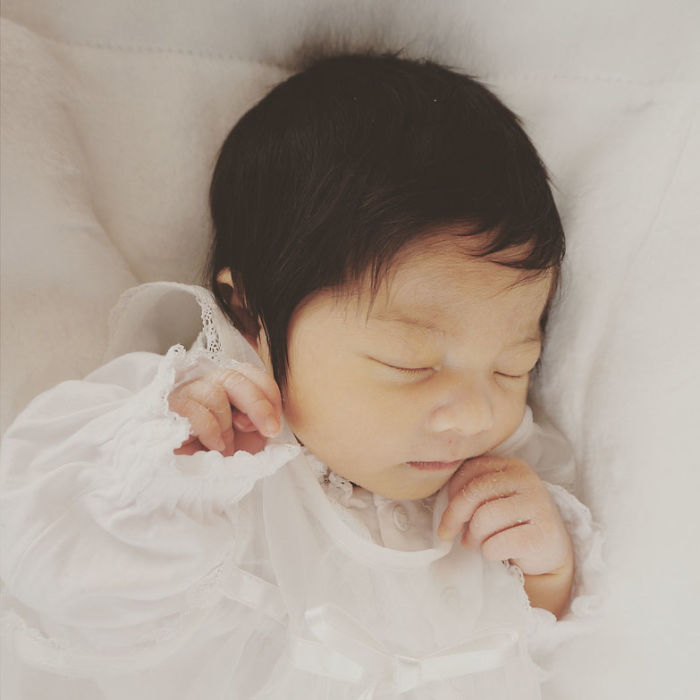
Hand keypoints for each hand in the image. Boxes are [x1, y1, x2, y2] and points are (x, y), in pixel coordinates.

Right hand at [168, 363, 281, 455]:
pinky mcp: (169, 410)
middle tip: (270, 431)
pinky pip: (194, 411)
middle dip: (258, 405)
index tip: (275, 424)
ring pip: (215, 395)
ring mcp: (185, 394)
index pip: (250, 373)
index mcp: (228, 386)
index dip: (268, 393)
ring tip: (226, 446)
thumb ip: (263, 427)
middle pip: (234, 378)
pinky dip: (210, 431)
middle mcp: (207, 383)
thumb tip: (274, 422)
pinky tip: (214, 446)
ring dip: (227, 426)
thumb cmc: (217, 454)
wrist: (182, 476)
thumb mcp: (249, 441)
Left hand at [437, 456, 572, 576]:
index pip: (470, 470)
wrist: (548, 550)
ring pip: (484, 518)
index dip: (450, 494)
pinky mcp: (544, 533)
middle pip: (474, 492)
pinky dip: (489, 551)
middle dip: (454, 516)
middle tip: (449, 534)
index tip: (446, 515)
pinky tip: (494, 552)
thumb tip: (441, 507)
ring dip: (473, 536)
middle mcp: (527, 479)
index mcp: (510, 466)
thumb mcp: (492, 499)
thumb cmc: (510, 523)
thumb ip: (471, 492)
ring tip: (474, 543)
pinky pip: (499, 543)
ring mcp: (538, 504)